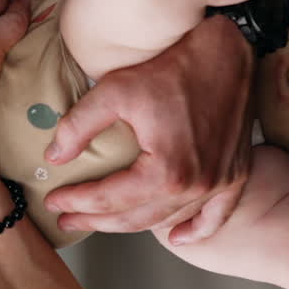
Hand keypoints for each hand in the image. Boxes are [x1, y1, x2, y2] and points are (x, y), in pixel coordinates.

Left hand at [43, 15, 254, 243]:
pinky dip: (195, 230)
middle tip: (67, 219)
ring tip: (103, 221)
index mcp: (166, 171)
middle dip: (96, 220)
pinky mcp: (236, 173)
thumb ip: (78, 126)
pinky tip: (175, 238)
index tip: (53, 201)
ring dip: (134, 224)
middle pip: (136, 217)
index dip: (76, 202)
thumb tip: (54, 157)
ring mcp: (220, 182)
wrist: (225, 50)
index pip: (109, 198)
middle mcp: (196, 185)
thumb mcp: (113, 91)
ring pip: (168, 219)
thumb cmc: (171, 67)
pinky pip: (216, 215)